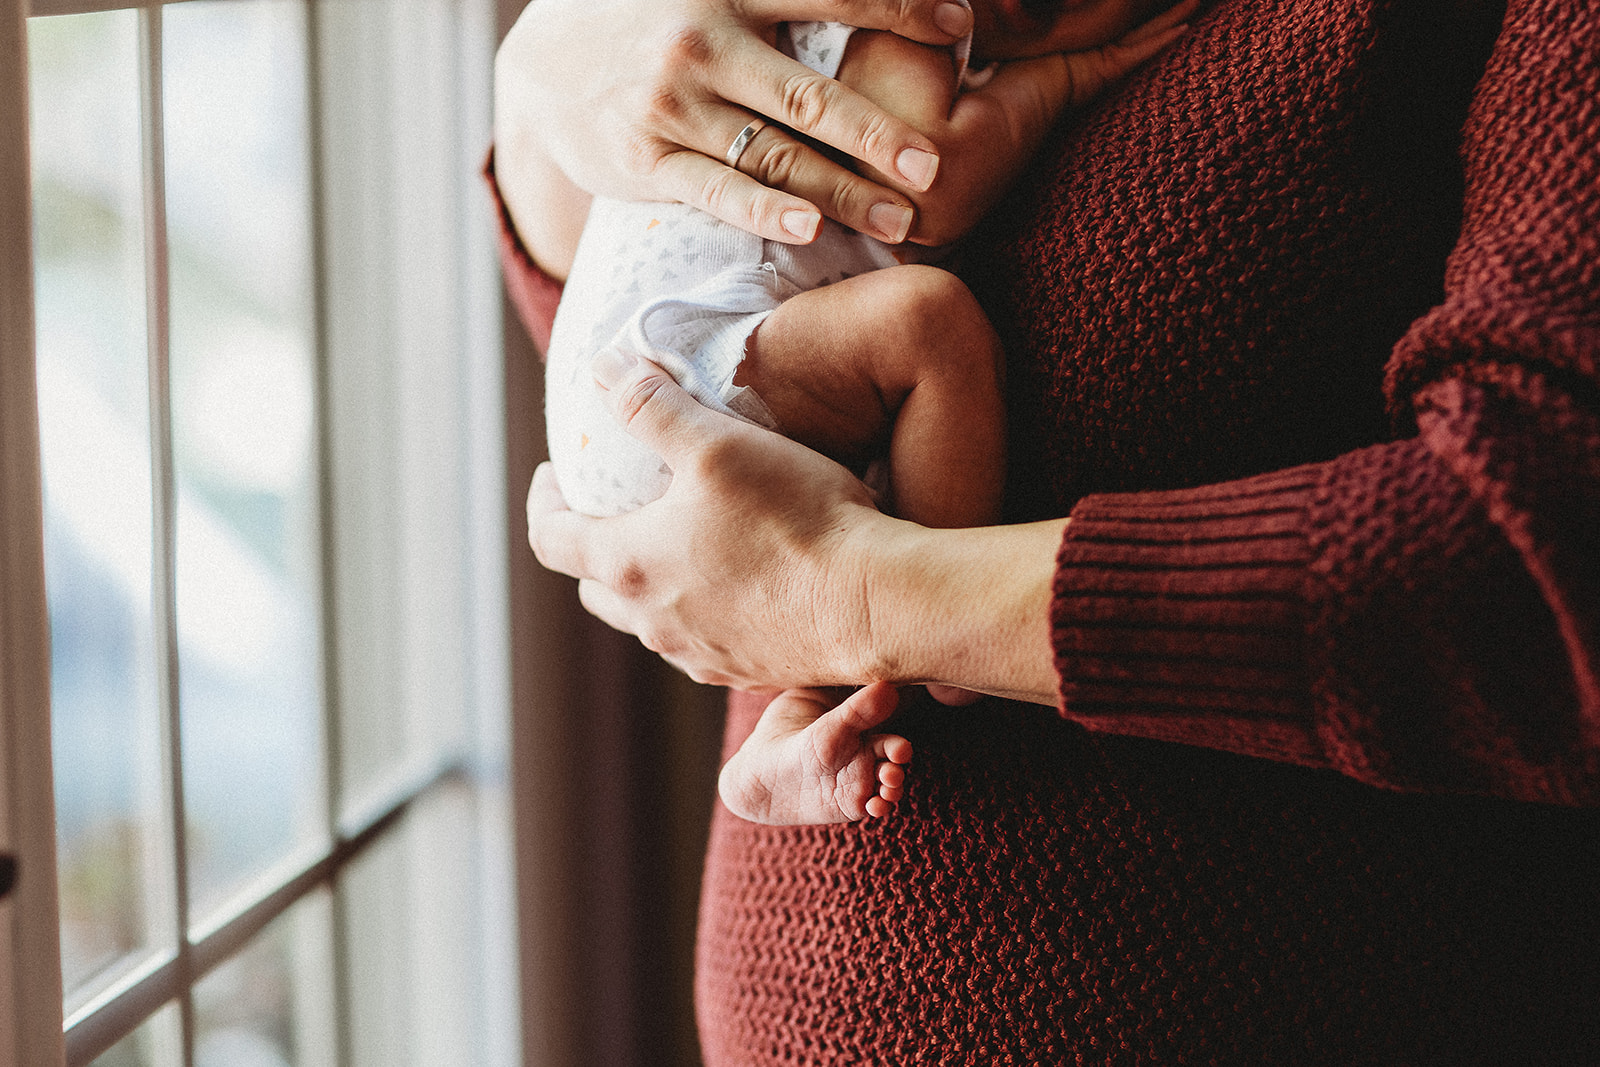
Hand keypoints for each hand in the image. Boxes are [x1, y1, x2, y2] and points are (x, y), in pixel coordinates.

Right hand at [493, 0, 973, 247]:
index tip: (962, 26)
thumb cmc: (655, 21)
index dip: (898, 8)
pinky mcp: (645, 160)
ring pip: (771, 154)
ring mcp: (671, 105)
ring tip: (901, 219)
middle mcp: (702, 43)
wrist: (544, 65)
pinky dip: (763, 209)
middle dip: (878, 133)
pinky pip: (715, 189)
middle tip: (936, 164)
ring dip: (842, 190)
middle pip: (809, 96)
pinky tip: (810, 225)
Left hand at [529, 345, 889, 688]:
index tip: (553, 477)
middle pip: (596, 587)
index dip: (542, 502)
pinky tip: (738, 583)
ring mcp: (702, 655)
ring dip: (650, 583)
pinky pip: (704, 641)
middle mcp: (655, 621)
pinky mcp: (749, 671)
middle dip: (592, 547)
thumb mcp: (718, 443)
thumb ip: (651, 405)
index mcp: (630, 564)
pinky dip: (701, 610)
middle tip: (612, 510)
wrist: (873, 603)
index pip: (550, 538)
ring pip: (651, 619)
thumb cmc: (794, 517)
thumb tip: (601, 369)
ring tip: (678, 543)